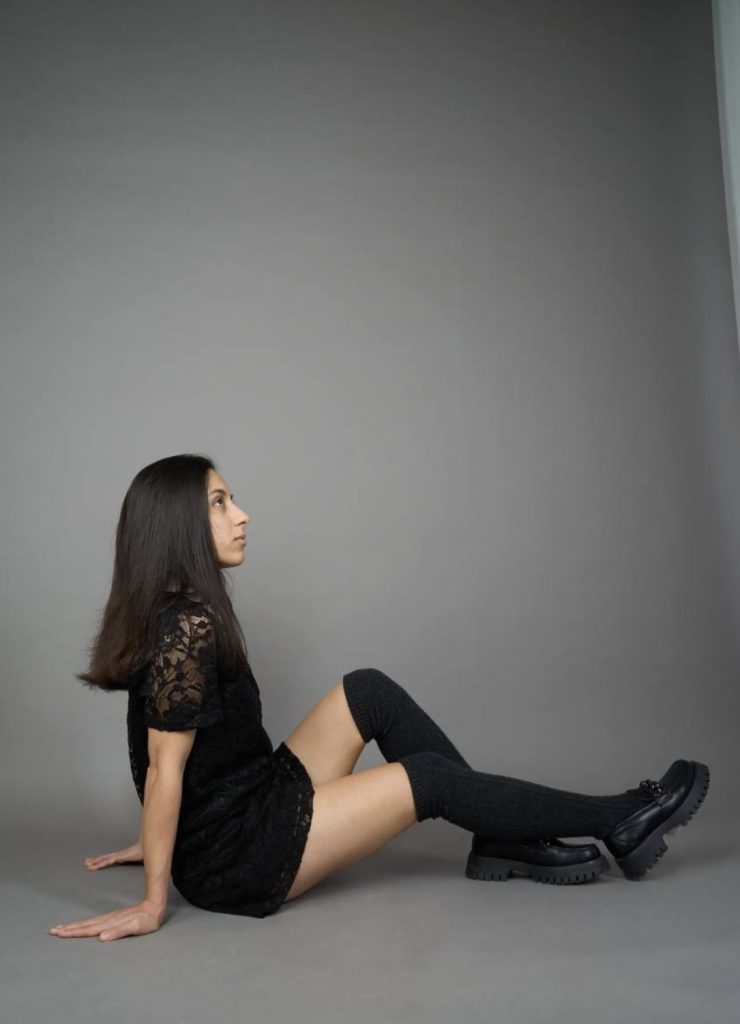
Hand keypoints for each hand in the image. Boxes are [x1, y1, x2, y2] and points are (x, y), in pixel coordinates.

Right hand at [48, 899, 164, 940]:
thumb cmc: (147, 920)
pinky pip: (94, 921)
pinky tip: (81, 926)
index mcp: (110, 923)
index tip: (59, 933)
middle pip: (84, 925)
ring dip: (74, 925)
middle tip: (53, 930)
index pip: (88, 929)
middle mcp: (107, 920)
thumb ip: (119, 932)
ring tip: (62, 927)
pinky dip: (84, 924)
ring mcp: (110, 918)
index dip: (74, 932)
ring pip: (88, 922)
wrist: (154, 906)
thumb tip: (101, 937)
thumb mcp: (135, 927)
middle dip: (68, 928)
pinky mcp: (113, 918)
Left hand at [83, 840, 142, 869]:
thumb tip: (144, 866)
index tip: (95, 862)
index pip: (109, 858)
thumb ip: (139, 862)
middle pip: (104, 858)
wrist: (149, 847)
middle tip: (86, 862)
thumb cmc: (146, 853)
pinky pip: (108, 861)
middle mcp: (119, 855)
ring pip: (104, 859)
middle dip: (95, 860)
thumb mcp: (140, 860)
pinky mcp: (120, 856)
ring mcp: (119, 855)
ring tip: (87, 864)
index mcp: (122, 856)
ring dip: (95, 862)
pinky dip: (100, 864)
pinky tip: (94, 866)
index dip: (102, 860)